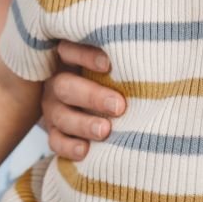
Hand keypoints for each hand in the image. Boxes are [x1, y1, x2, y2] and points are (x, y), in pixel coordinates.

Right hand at [41, 40, 124, 159]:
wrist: (87, 104)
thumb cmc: (109, 78)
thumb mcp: (108, 65)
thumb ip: (120, 62)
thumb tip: (150, 60)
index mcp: (68, 60)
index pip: (68, 51)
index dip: (85, 56)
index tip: (108, 64)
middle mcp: (57, 83)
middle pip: (65, 86)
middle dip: (92, 97)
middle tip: (118, 106)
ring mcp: (52, 108)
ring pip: (61, 116)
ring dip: (83, 124)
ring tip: (105, 131)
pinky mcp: (53, 132)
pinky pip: (55, 141)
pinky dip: (69, 147)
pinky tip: (85, 150)